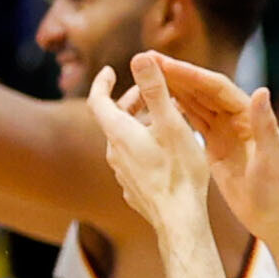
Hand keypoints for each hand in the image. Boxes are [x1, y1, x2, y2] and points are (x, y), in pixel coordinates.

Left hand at [87, 61, 200, 238]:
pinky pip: (134, 160)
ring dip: (141, 124)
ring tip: (165, 119)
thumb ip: (155, 89)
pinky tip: (165, 151)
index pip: (99, 100)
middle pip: (114, 119)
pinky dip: (145, 146)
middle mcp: (114, 153)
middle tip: (152, 92)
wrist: (180, 220)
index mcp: (119, 133)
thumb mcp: (171, 124)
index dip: (102, 82)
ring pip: (125, 140)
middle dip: (131, 101)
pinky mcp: (134, 188)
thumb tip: (140, 56)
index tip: (110, 71)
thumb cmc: (179, 172)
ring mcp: (123, 173)